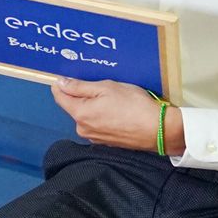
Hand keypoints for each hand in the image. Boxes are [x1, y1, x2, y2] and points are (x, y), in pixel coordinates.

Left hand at [50, 77, 172, 151]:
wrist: (158, 130)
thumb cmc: (133, 105)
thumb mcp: (106, 88)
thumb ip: (80, 86)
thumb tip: (59, 83)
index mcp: (80, 113)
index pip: (60, 97)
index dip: (60, 84)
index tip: (66, 76)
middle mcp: (82, 128)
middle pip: (74, 107)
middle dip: (81, 95)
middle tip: (100, 85)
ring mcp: (94, 137)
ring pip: (87, 116)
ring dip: (94, 106)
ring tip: (113, 98)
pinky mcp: (106, 142)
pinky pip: (98, 124)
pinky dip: (103, 116)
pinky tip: (118, 111)